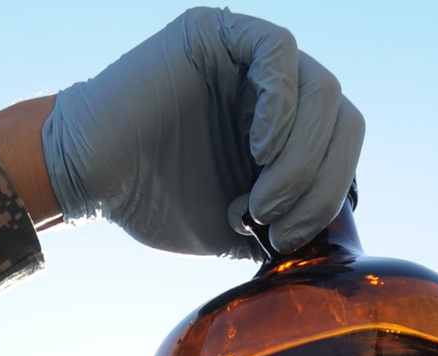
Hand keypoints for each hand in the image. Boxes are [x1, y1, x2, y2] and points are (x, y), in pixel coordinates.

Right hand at [40, 7, 363, 256]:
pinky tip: (260, 149)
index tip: (287, 238)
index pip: (343, 147)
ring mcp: (251, 58)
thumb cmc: (157, 202)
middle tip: (273, 220)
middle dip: (318, 181)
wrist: (93, 179)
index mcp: (287, 131)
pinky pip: (280, 52)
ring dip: (300, 157)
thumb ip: (284, 226)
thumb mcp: (236, 231)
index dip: (330, 195)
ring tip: (260, 199)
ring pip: (322, 90)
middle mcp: (277, 90)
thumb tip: (330, 239)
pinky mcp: (221, 34)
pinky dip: (281, 107)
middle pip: (343, 119)